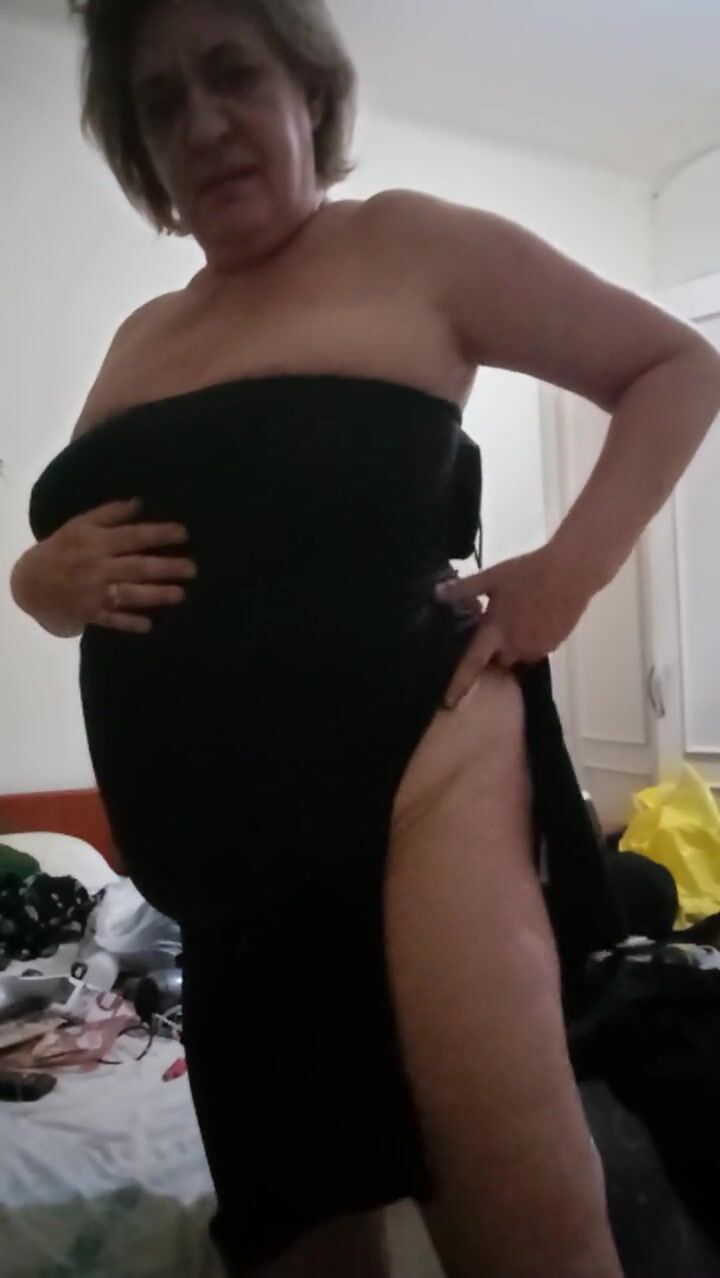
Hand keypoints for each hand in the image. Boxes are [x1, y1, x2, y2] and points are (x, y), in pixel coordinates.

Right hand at [11, 500, 196, 636]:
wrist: (31, 582)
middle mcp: (97, 567)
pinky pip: (112, 620)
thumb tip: (141, 502)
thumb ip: (110, 514)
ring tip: (180, 594)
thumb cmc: (62, 549)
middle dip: (166, 568)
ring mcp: (93, 593)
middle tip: (192, 568)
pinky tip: (148, 625)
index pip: (133, 537)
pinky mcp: (90, 614)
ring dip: (155, 595)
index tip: (184, 533)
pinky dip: (129, 623)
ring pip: (128, 594)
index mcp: (96, 542)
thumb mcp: (80, 525)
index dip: (159, 534)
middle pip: (136, 567)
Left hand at [435, 546, 591, 707]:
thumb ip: (463, 589)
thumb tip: (436, 593)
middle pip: (498, 661)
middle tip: (494, 631)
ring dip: (514, 646)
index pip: (472, 663)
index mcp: (496, 632)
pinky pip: (537, 650)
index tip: (449, 704)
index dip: (459, 684)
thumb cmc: (527, 572)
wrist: (571, 572)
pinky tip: (534, 619)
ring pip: (519, 656)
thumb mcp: (491, 576)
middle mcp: (516, 647)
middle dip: (494, 652)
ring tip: (517, 621)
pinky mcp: (555, 645)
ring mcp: (538, 648)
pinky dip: (531, 641)